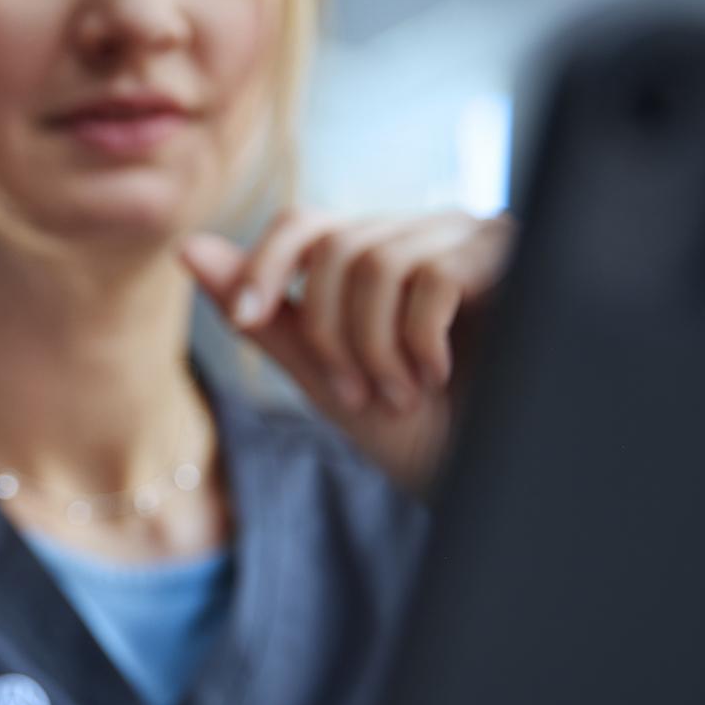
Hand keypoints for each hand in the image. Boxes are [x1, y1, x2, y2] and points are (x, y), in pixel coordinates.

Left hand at [180, 209, 515, 495]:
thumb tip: (188, 249)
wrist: (495, 481)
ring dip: (373, 344)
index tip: (247, 320)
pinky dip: (420, 339)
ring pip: (376, 260)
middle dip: (330, 332)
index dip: (265, 264)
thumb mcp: (325, 376)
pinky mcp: (516, 257)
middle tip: (357, 393)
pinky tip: (437, 375)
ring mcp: (473, 239)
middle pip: (334, 246)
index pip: (305, 224)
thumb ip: (264, 315)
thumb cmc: (417, 434)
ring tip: (402, 393)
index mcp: (379, 255)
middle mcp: (425, 233)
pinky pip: (434, 276)